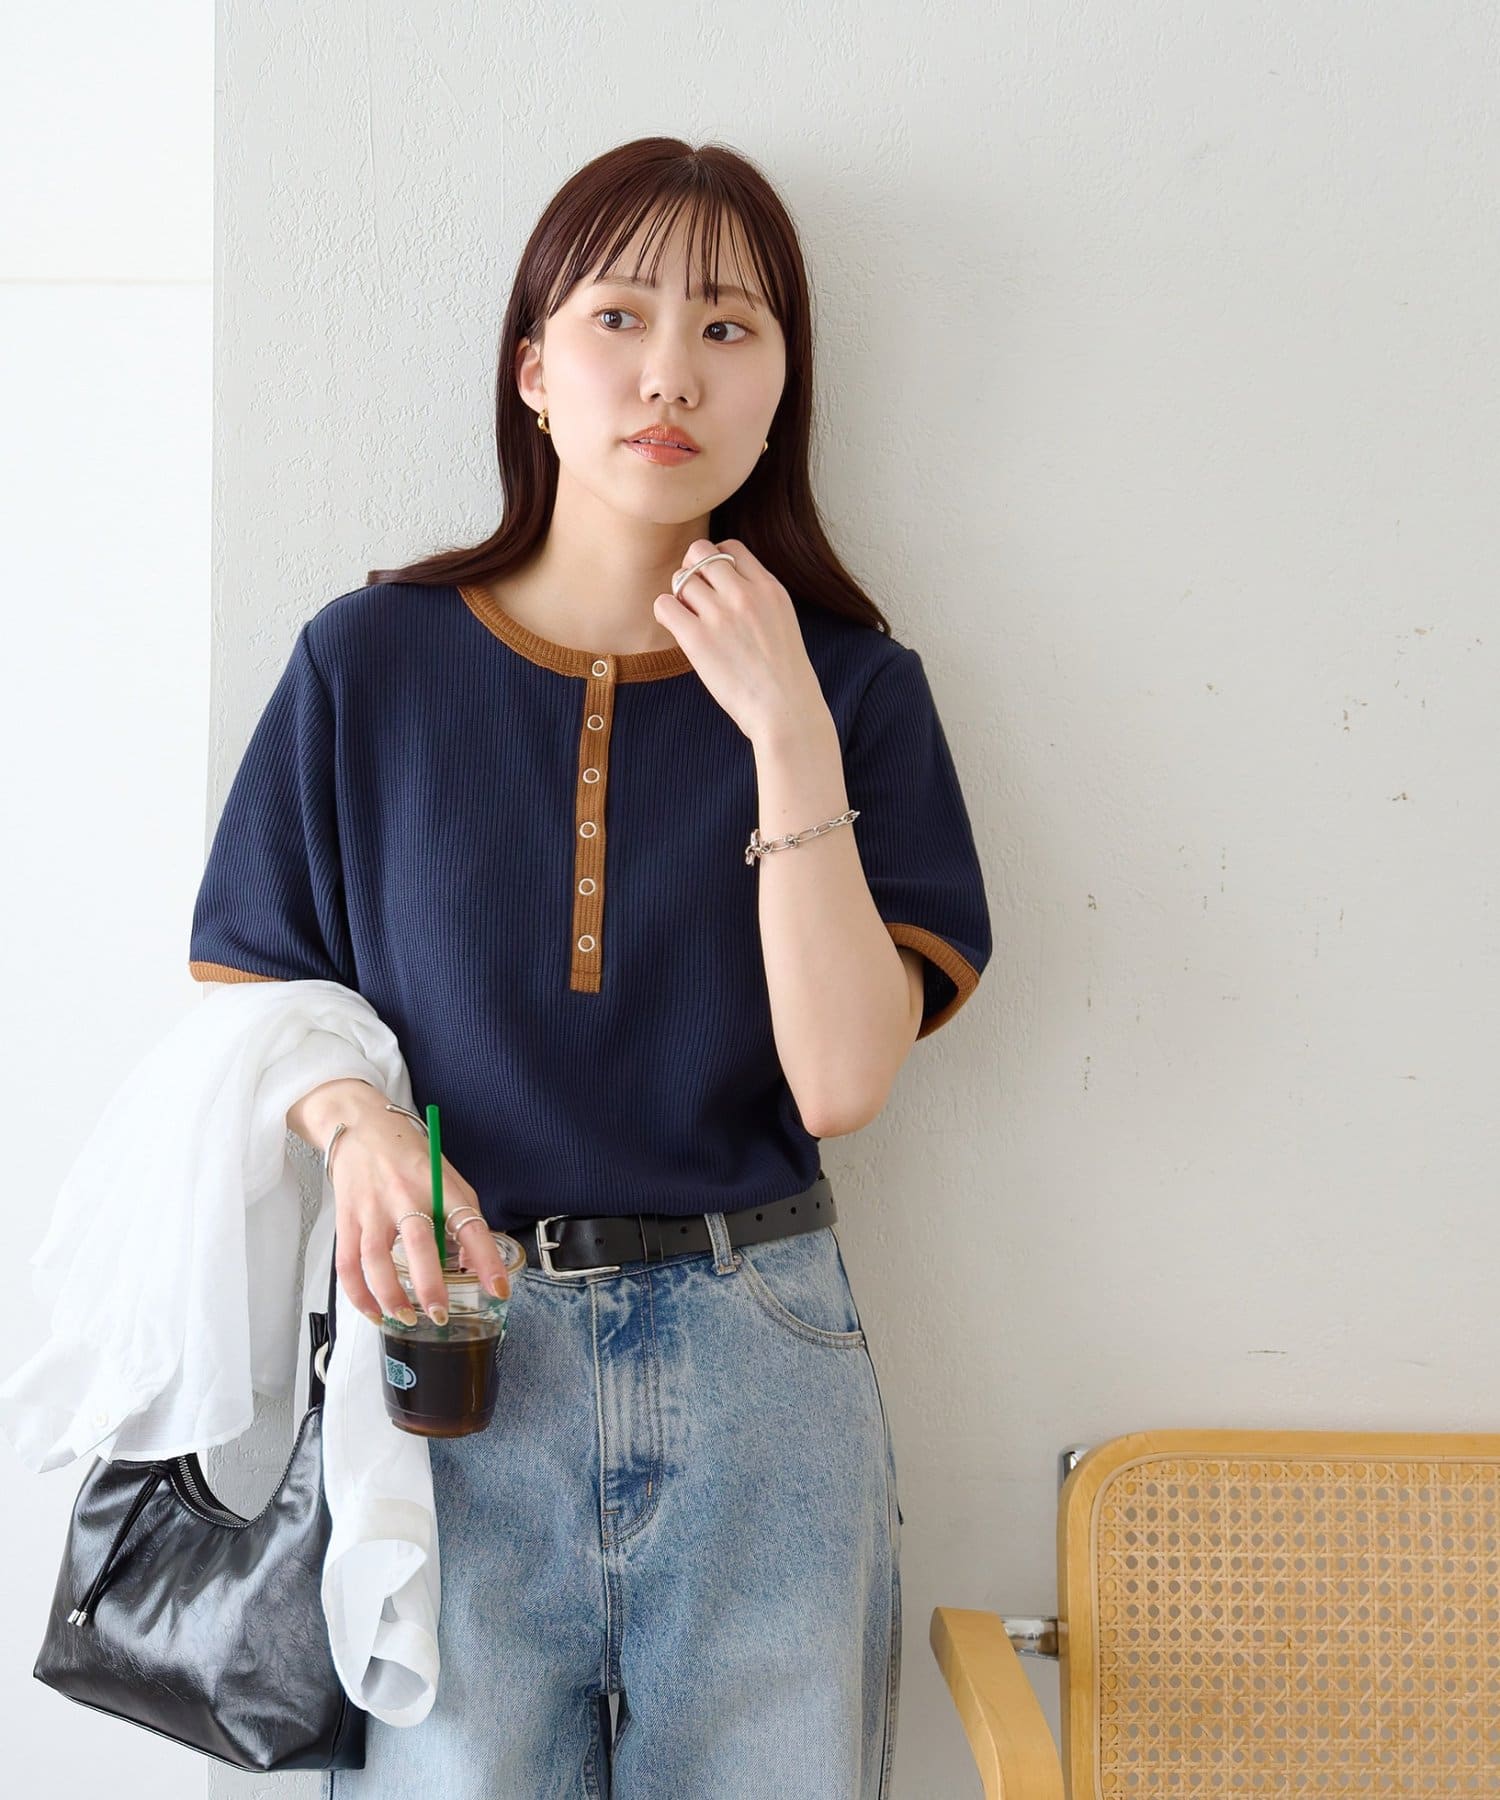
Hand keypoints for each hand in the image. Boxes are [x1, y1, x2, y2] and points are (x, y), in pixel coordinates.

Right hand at [316, 1086, 511, 1326]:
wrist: (360, 1126)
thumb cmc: (409, 1155)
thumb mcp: (446, 1175)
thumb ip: (462, 1215)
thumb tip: (471, 1264)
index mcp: (439, 1185)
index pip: (469, 1224)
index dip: (486, 1259)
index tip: (498, 1289)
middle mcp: (405, 1196)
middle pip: (418, 1244)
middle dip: (430, 1285)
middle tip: (441, 1314)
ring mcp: (371, 1208)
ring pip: (375, 1260)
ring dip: (390, 1296)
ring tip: (406, 1318)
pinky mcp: (346, 1219)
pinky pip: (347, 1264)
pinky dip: (358, 1294)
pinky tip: (373, 1311)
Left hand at [652, 538, 829, 743]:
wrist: (786, 710)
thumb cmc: (784, 676)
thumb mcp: (783, 621)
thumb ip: (758, 597)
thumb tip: (726, 584)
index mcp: (769, 588)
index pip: (729, 548)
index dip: (714, 560)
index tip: (713, 583)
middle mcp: (744, 594)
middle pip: (699, 553)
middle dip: (692, 571)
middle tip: (695, 599)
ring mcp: (720, 615)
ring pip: (680, 579)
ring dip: (679, 597)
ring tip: (690, 620)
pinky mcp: (698, 639)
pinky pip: (664, 605)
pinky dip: (666, 613)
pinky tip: (679, 630)